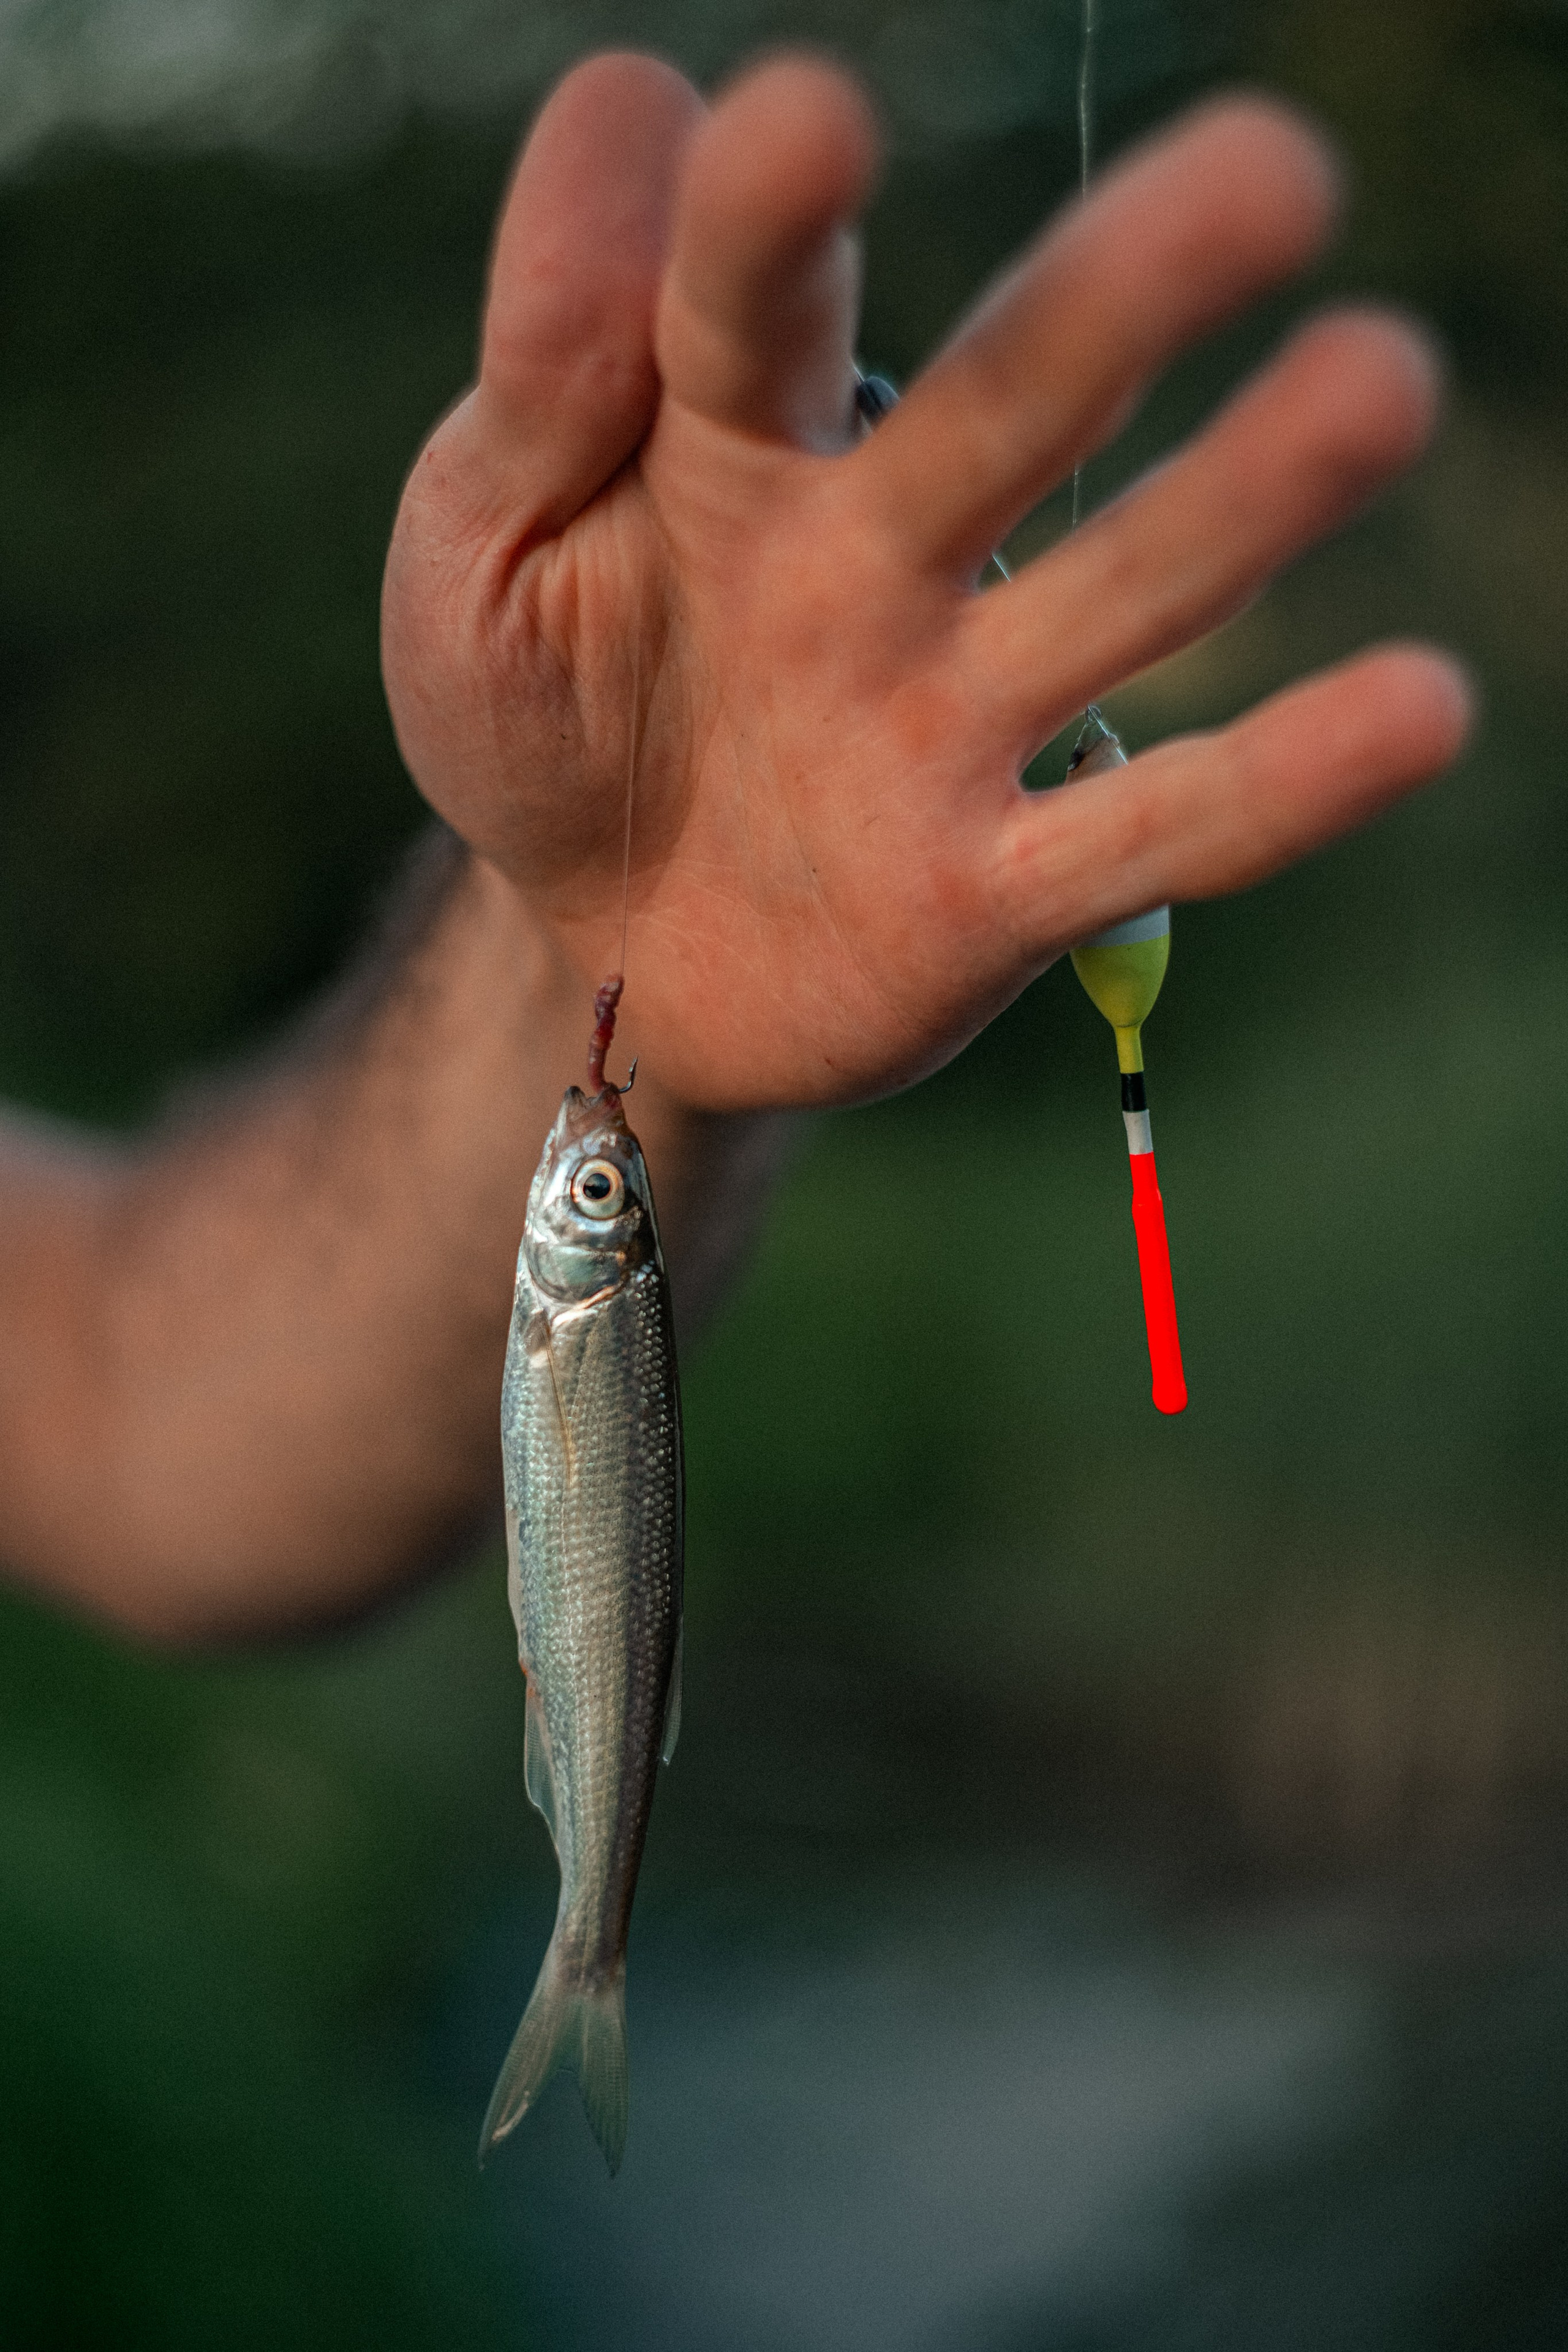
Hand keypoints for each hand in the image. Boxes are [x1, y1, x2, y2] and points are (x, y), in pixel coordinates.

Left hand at [382, 52, 1468, 1112]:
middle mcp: (877, 557)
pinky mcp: (992, 890)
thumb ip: (548, 357)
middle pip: (1008, 412)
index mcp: (725, 442)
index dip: (770, 218)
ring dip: (1242, 502)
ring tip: (1381, 384)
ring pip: (1117, 599)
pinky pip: (1146, 837)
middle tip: (1269, 172)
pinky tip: (1419, 707)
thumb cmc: (538, 709)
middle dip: (1118, 300)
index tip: (810, 124)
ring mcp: (950, 720)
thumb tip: (637, 93)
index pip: (747, 302)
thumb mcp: (478, 538)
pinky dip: (1275, 785)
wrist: (589, 941)